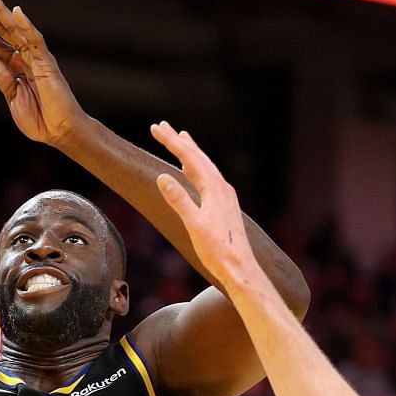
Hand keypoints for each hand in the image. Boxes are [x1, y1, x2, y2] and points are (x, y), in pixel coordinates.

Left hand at [0, 0, 87, 145]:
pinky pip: (36, 40)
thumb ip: (1, 78)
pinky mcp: (47, 62)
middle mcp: (24, 58)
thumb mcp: (12, 98)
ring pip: (17, 29)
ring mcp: (35, 58)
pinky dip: (27, 25)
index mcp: (13, 68)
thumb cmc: (39, 118)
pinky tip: (16, 12)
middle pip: (1, 32)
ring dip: (1, 12)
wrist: (59, 132)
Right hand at [150, 122, 260, 291]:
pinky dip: (195, 169)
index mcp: (215, 188)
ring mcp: (224, 196)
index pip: (190, 157)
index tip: (156, 128)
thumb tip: (162, 177)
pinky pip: (207, 179)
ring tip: (179, 140)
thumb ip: (179, 200)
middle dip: (178, 141)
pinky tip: (191, 172)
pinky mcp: (224, 205)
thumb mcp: (194, 225)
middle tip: (161, 127)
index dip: (172, 142)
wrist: (240, 268)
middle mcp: (222, 187)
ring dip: (189, 153)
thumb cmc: (218, 250)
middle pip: (197, 157)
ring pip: (204, 167)